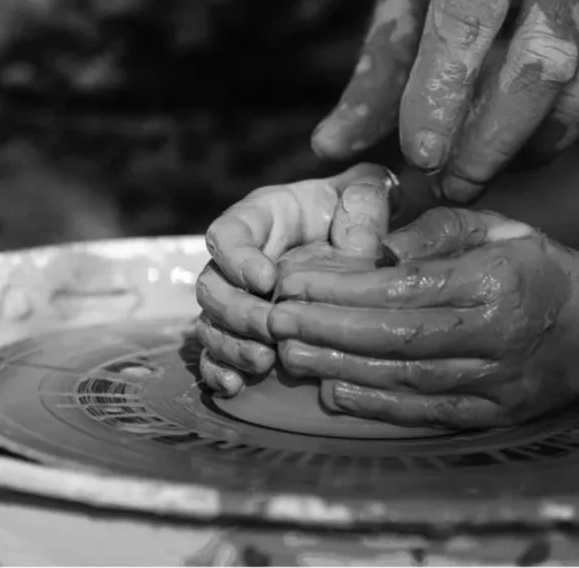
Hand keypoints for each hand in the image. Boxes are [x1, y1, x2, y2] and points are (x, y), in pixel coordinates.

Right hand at [195, 164, 392, 396]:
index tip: (266, 279)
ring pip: (210, 322)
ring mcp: (239, 296)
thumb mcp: (368, 191)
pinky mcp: (245, 330)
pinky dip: (220, 370)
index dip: (237, 258)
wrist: (362, 236)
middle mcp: (239, 258)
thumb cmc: (358, 208)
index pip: (228, 233)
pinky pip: (216, 352)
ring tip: (263, 362)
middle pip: (212, 285)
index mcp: (262, 217)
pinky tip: (236, 386)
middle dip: (238, 311)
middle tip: (271, 327)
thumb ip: (365, 203)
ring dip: (230, 345)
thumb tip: (361, 246)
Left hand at [265, 207, 578, 428]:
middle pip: (395, 336)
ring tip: (289, 354)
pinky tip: (334, 392)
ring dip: (339, 368)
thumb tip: (375, 247)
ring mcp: (496, 380)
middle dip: (326, 329)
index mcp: (495, 279)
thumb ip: (436, 230)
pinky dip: (376, 405)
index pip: (403, 285)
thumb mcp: (495, 226)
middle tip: (275, 321)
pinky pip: (425, 412)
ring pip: (404, 378)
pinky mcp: (494, 414)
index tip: (293, 279)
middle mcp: (496, 334)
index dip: (341, 286)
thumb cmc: (536, 266)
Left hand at [311, 0, 578, 201]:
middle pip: (536, 73)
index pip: (466, 18)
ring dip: (536, 142)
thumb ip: (385, 59)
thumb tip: (334, 145)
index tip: (421, 154)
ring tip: (504, 146)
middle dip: (490, 146)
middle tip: (459, 182)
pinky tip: (563, 102)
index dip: (442, 95)